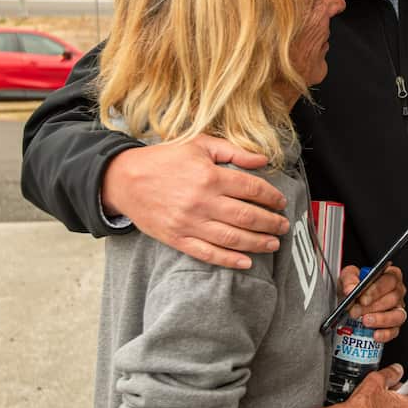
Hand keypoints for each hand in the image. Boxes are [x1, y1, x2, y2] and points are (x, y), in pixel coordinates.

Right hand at [102, 134, 290, 268]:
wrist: (124, 180)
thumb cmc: (164, 160)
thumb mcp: (198, 145)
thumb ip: (232, 151)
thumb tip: (262, 159)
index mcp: (209, 176)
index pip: (251, 188)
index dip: (271, 196)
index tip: (281, 202)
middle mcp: (202, 202)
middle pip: (246, 216)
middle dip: (270, 222)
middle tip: (284, 225)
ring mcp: (189, 223)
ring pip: (232, 238)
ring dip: (257, 243)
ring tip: (273, 243)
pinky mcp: (177, 239)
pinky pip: (208, 253)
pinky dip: (229, 260)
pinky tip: (246, 262)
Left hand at [338, 264, 406, 342]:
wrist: (350, 301)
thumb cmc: (354, 286)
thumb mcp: (348, 276)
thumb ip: (349, 279)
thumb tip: (351, 289)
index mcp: (390, 275)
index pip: (389, 280)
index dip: (377, 290)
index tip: (362, 298)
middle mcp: (397, 292)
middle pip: (393, 298)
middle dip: (373, 306)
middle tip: (356, 311)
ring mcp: (397, 309)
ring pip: (397, 315)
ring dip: (381, 320)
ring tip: (365, 321)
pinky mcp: (395, 325)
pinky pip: (394, 331)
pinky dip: (385, 334)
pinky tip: (374, 334)